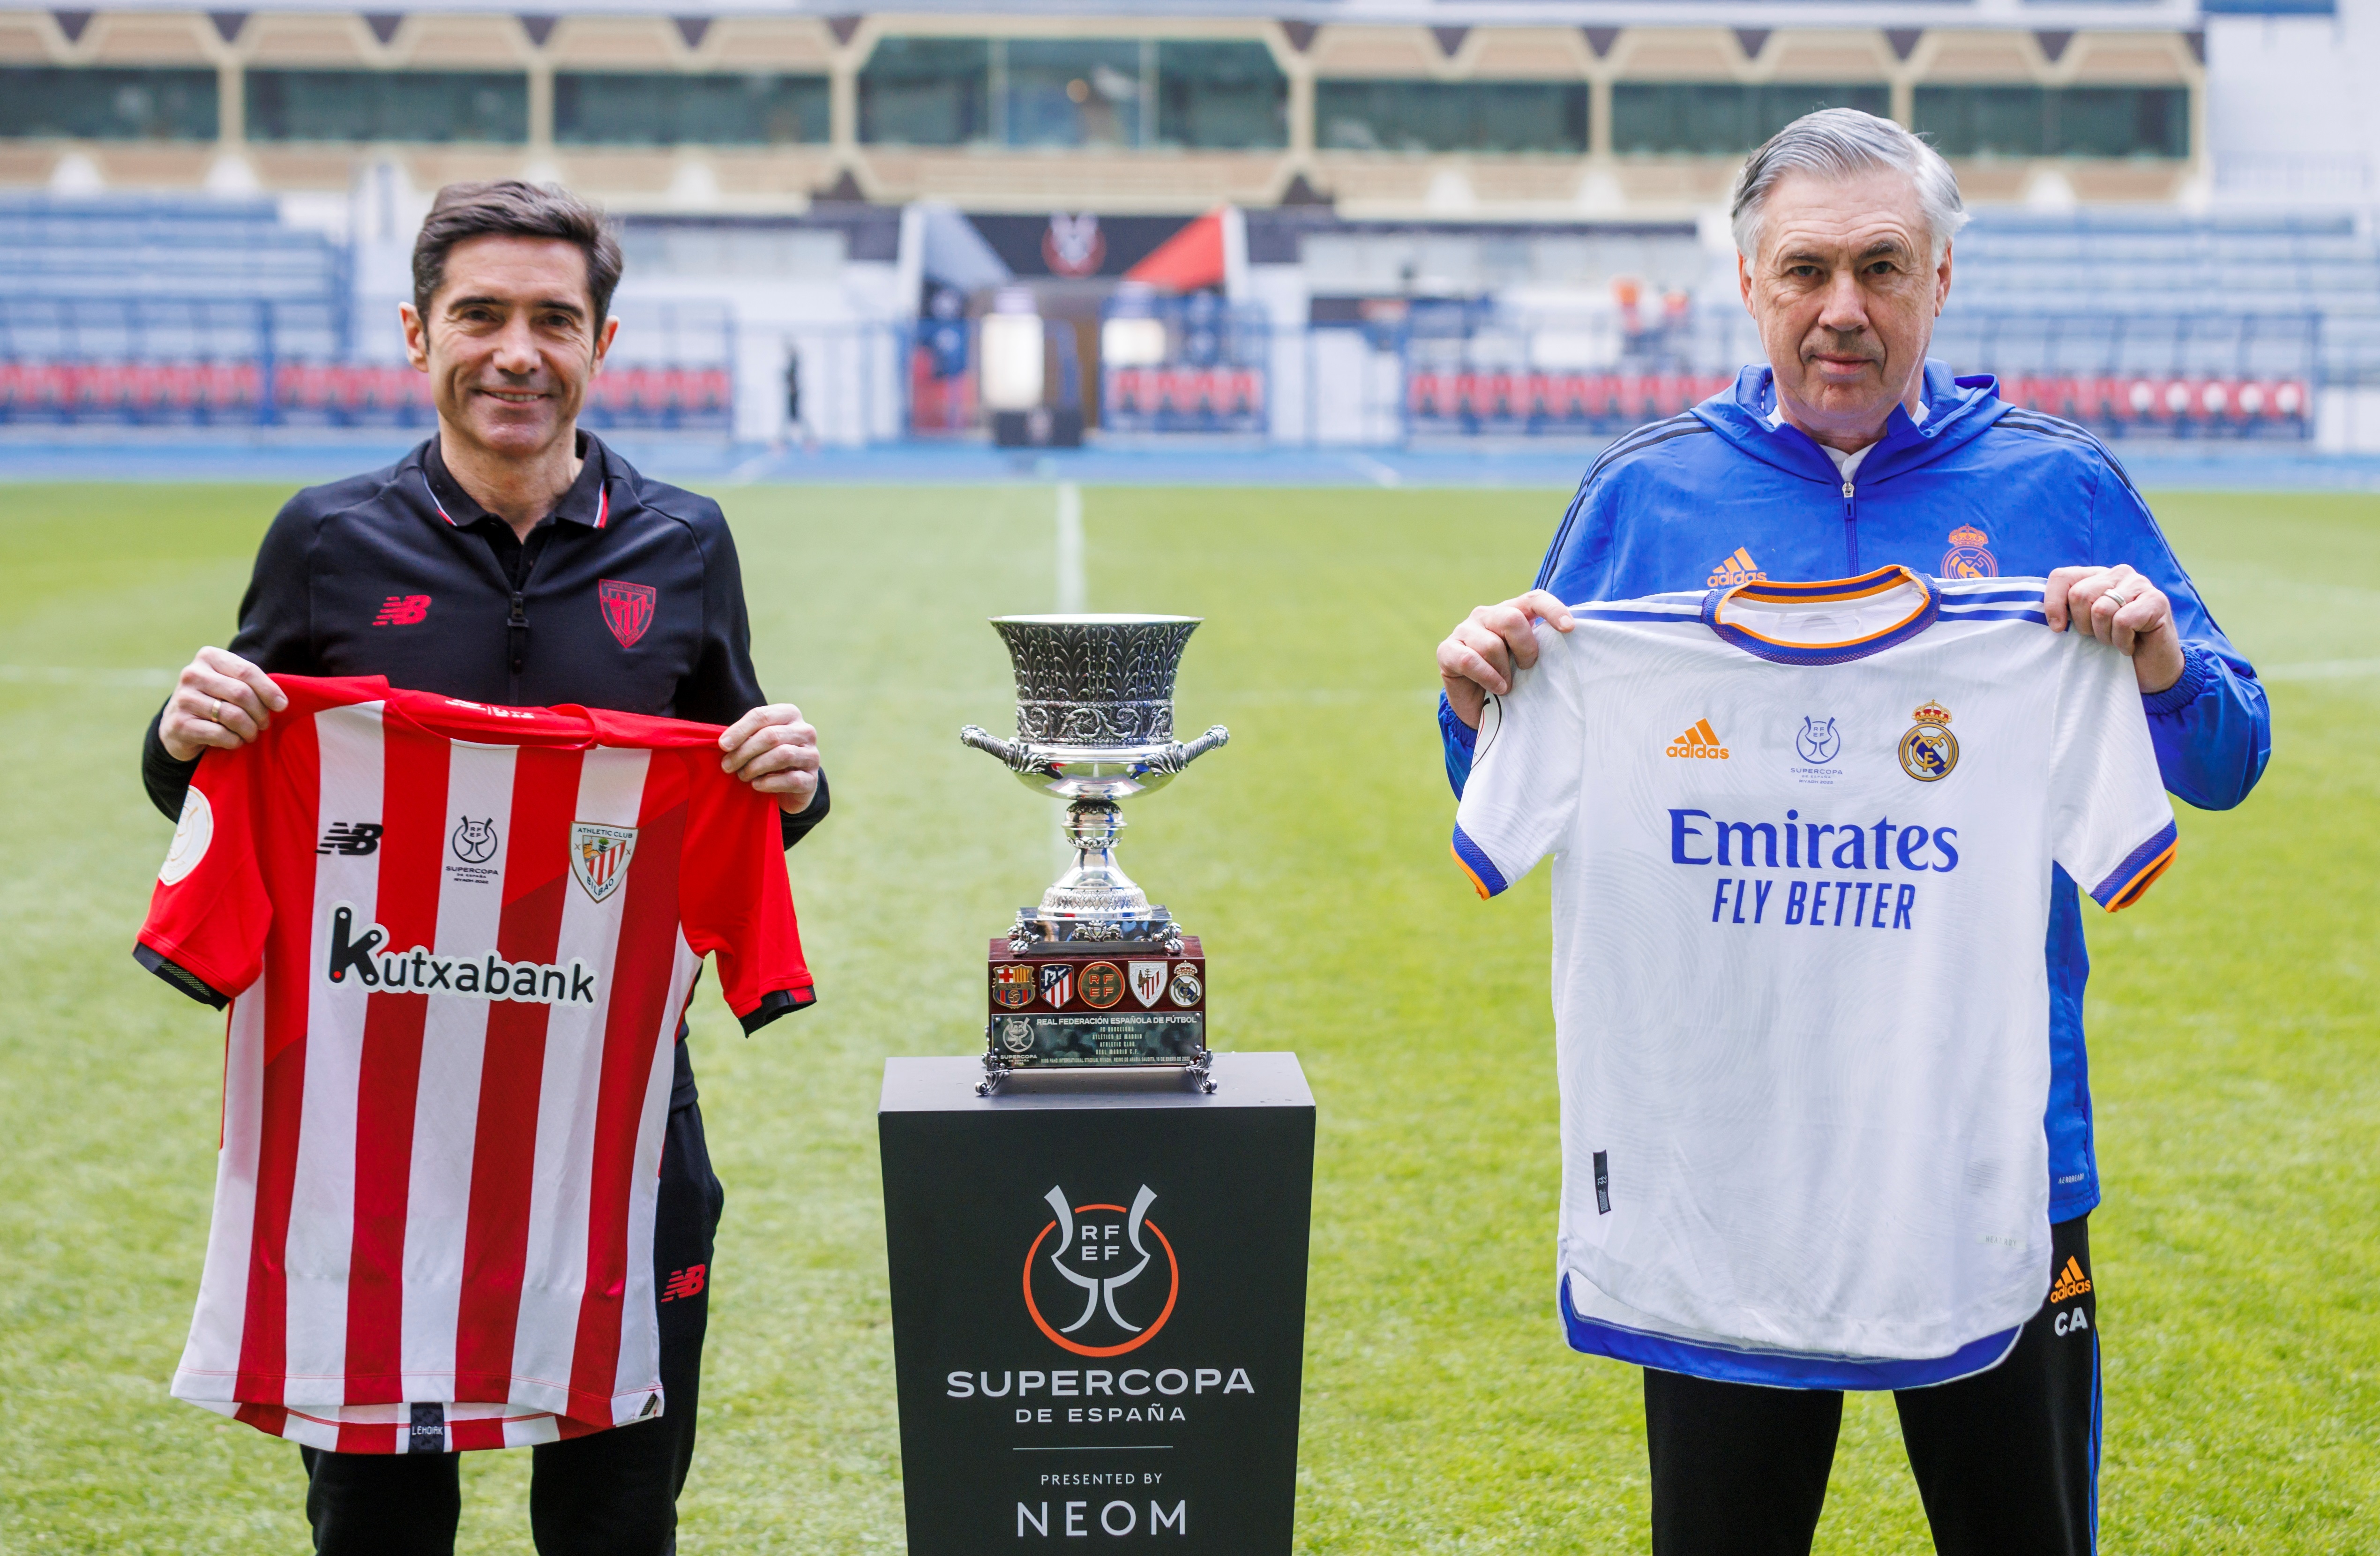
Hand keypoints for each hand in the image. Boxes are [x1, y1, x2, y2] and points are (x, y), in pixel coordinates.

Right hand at [160, 647, 287, 761]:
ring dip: (249, 730)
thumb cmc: (215, 701)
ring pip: (232, 715)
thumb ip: (253, 685)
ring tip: (251, 734)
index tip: (282, 706)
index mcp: (208, 657)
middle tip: (264, 724)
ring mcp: (183, 699)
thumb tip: (281, 702)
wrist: (179, 727)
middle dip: (260, 713)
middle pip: (241, 693)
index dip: (269, 690)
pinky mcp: (179, 724)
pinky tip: (235, 741)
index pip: (247, 671)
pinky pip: (220, 734)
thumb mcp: (231, 684)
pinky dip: (234, 741)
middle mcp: (192, 674)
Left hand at [719, 703, 820, 812]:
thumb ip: (744, 736)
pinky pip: (791, 779)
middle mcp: (806, 731)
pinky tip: (756, 785)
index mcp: (790, 714)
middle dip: (744, 752)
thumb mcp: (757, 740)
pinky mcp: (812, 779)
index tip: (722, 745)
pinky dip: (769, 783)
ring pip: (782, 755)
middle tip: (727, 765)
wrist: (791, 784)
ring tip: (742, 775)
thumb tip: (724, 743)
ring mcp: (812, 755)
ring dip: (755, 767)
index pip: (762, 716)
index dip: (740, 730)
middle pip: (771, 736)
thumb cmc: (768, 755)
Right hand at [1436, 589, 1576, 729]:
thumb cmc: (1511, 680)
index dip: (1552, 609)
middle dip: (1525, 648)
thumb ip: (1541, 646)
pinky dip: (1487, 677)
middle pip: (1511, 619)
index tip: (1569, 628)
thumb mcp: (1529, 662)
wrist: (1479, 707)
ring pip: (1491, 645)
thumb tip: (1568, 637)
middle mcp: (1486, 615)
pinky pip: (1470, 660)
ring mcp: (1464, 630)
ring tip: (1507, 686)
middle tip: (1527, 667)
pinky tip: (1496, 688)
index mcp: (1511, 612)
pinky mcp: (1446, 650)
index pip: (1533, 599)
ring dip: (1504, 671)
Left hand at [2044, 565, 2183, 694]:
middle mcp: (2118, 573)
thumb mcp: (2082, 626)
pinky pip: (2123, 622)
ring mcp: (2140, 584)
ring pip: (2101, 609)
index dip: (2053, 604)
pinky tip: (2131, 644)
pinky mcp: (2157, 600)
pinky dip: (2122, 641)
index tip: (2057, 628)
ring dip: (2105, 635)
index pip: (2062, 576)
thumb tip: (2048, 616)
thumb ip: (2066, 612)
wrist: (2151, 669)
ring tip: (2117, 640)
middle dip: (2084, 625)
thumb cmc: (2113, 646)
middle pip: (2080, 595)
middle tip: (2101, 636)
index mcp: (2096, 576)